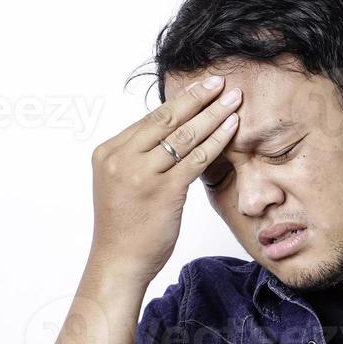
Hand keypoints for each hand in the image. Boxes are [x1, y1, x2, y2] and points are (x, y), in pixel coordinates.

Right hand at [87, 74, 241, 284]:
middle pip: (167, 119)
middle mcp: (122, 158)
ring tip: (233, 100)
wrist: (118, 261)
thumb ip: (139, 159)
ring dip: (212, 115)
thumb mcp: (121, 184)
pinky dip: (216, 141)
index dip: (179, 101)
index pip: (150, 119)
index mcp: (108, 152)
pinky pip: (196, 159)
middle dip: (198, 98)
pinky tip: (232, 128)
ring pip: (184, 136)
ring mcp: (142, 174)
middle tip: (221, 82)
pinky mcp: (164, 191)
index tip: (200, 88)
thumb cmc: (124, 228)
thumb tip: (170, 136)